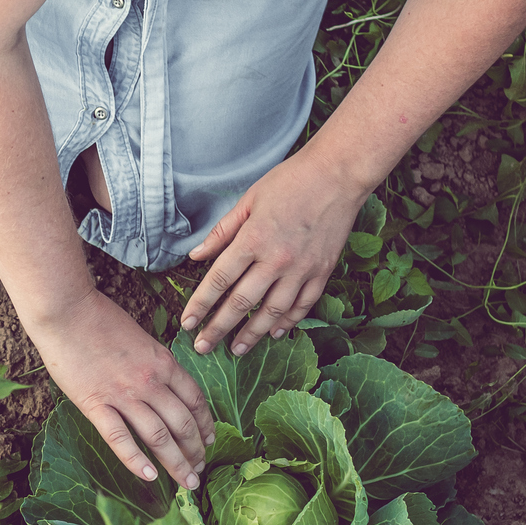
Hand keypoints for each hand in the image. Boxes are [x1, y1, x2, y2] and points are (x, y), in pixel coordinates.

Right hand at [25, 288, 216, 488]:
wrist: (67, 311)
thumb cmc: (100, 320)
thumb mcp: (141, 339)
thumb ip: (154, 364)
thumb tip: (162, 386)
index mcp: (164, 363)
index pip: (195, 400)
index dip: (206, 425)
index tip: (209, 442)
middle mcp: (150, 382)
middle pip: (183, 424)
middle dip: (195, 451)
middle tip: (200, 472)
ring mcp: (124, 394)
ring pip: (159, 436)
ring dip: (176, 463)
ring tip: (186, 483)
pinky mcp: (95, 403)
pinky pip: (120, 437)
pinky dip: (135, 460)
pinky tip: (149, 477)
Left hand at [178, 150, 371, 356]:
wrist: (338, 175)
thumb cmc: (290, 182)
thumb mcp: (249, 200)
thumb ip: (222, 232)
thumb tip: (195, 256)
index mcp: (253, 239)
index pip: (219, 280)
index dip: (200, 305)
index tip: (187, 323)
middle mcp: (276, 259)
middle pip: (241, 303)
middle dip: (219, 329)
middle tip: (203, 347)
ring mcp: (302, 269)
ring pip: (273, 312)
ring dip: (252, 334)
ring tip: (236, 350)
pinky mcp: (322, 272)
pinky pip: (302, 305)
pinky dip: (287, 322)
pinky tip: (274, 334)